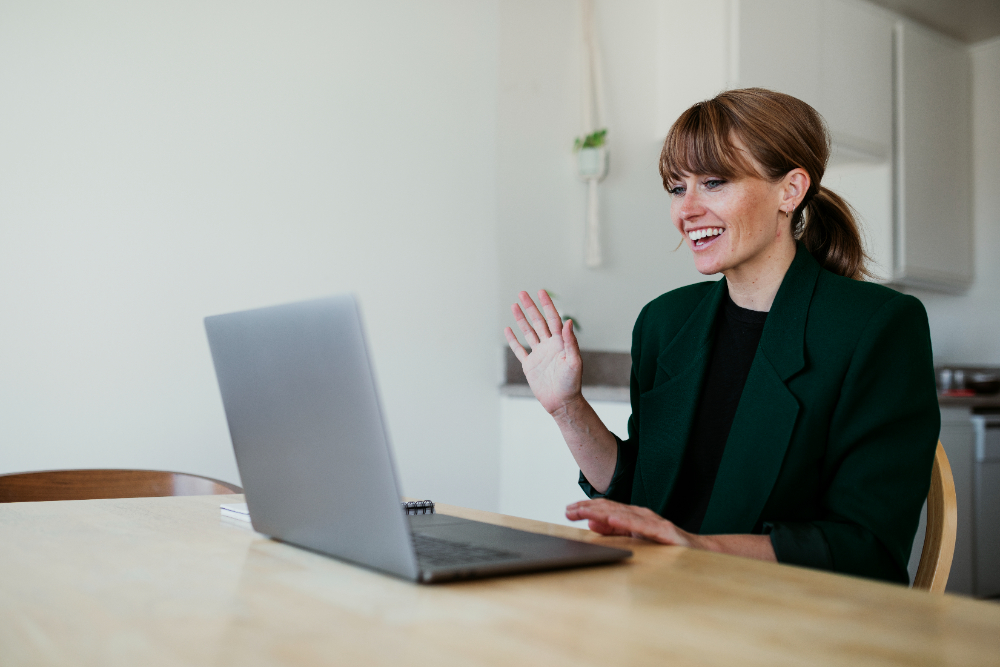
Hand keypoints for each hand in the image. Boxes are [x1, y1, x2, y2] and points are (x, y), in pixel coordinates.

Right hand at [504, 290, 582, 414]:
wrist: (562, 402)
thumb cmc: (572, 383)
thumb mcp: (574, 361)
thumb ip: (570, 341)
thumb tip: (567, 321)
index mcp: (560, 343)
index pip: (553, 319)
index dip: (547, 305)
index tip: (540, 292)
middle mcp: (549, 345)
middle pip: (538, 322)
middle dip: (531, 307)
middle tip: (522, 293)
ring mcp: (539, 354)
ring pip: (528, 332)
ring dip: (521, 319)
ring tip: (514, 305)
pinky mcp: (530, 365)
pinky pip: (519, 350)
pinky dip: (513, 340)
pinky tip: (508, 329)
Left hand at [565, 499, 696, 546]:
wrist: (698, 550)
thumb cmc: (664, 544)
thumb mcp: (634, 537)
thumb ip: (613, 530)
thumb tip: (591, 523)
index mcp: (632, 516)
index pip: (605, 508)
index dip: (586, 508)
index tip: (568, 510)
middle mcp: (641, 514)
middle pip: (610, 508)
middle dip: (588, 508)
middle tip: (569, 510)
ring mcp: (653, 521)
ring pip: (623, 514)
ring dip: (601, 512)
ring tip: (584, 512)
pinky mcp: (663, 531)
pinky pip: (642, 526)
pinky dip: (626, 521)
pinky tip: (612, 520)